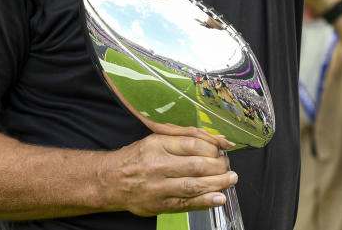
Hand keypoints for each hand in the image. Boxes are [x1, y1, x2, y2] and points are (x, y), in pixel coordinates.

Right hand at [100, 128, 235, 216]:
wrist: (111, 181)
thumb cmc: (137, 157)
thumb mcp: (156, 138)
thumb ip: (186, 136)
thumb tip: (217, 139)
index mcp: (157, 144)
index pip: (192, 143)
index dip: (213, 146)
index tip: (223, 149)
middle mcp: (157, 164)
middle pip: (197, 165)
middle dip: (219, 166)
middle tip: (227, 165)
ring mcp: (158, 187)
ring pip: (194, 185)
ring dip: (218, 183)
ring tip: (230, 179)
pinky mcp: (159, 205)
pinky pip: (187, 203)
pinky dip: (206, 201)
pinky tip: (219, 197)